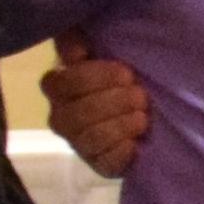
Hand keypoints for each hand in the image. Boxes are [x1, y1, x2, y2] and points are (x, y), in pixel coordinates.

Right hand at [41, 35, 153, 178]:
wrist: (146, 107)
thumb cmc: (120, 74)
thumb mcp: (101, 47)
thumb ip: (79, 40)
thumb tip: (75, 52)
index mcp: (58, 86)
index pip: (63, 83)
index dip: (95, 78)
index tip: (127, 73)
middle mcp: (61, 116)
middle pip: (77, 113)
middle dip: (114, 102)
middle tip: (140, 95)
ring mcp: (78, 143)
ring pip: (91, 138)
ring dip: (121, 125)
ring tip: (143, 117)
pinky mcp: (98, 164)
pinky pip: (104, 162)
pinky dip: (122, 151)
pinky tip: (136, 142)